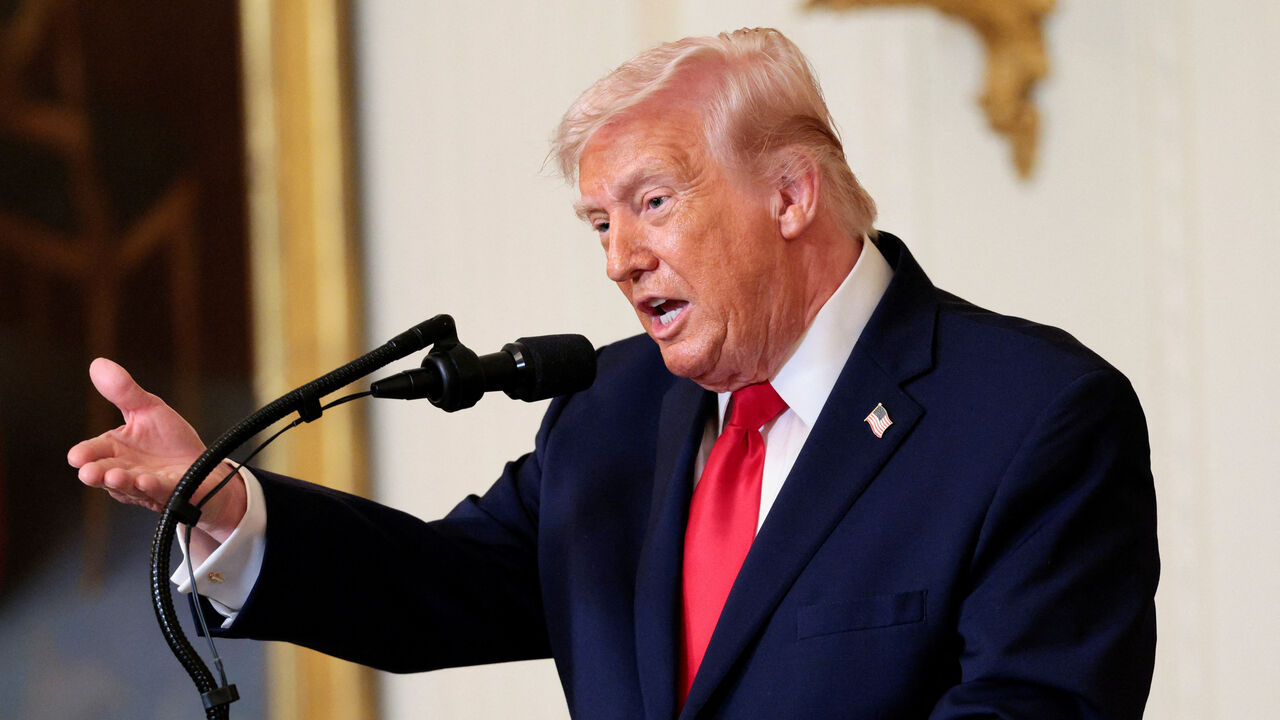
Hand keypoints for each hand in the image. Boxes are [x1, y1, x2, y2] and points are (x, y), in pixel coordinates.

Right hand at [68, 358, 246, 542]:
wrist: (205, 466)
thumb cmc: (170, 442)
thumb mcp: (148, 410)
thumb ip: (124, 392)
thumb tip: (98, 363)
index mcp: (116, 450)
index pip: (94, 452)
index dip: (85, 455)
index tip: (77, 457)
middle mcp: (126, 470)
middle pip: (105, 474)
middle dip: (96, 474)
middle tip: (89, 472)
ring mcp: (146, 486)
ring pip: (129, 487)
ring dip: (121, 482)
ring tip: (115, 476)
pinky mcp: (171, 493)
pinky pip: (159, 491)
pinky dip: (152, 487)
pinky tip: (146, 481)